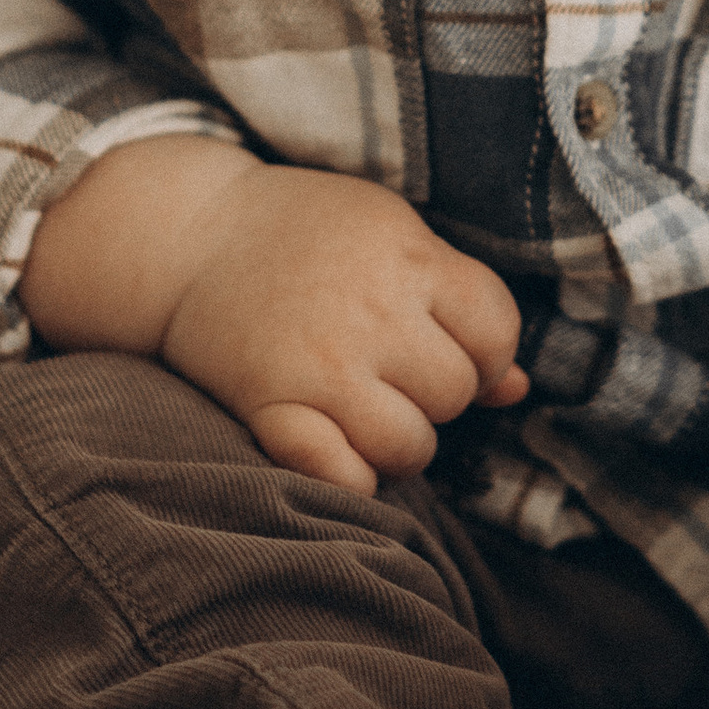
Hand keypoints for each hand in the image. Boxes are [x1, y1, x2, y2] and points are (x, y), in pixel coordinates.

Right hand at [17, 138, 525, 491]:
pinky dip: (351, 477)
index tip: (450, 345)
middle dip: (438, 393)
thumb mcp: (390, 233)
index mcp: (408, 259)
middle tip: (397, 373)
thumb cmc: (302, 231)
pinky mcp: (271, 408)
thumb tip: (519, 388)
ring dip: (401, 440)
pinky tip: (338, 447)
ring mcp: (320, 367)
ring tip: (369, 410)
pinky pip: (343, 478)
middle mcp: (372, 315)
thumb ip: (458, 297)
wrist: (189, 236)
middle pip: (457, 393)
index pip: (497, 332)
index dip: (486, 349)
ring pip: (412, 446)